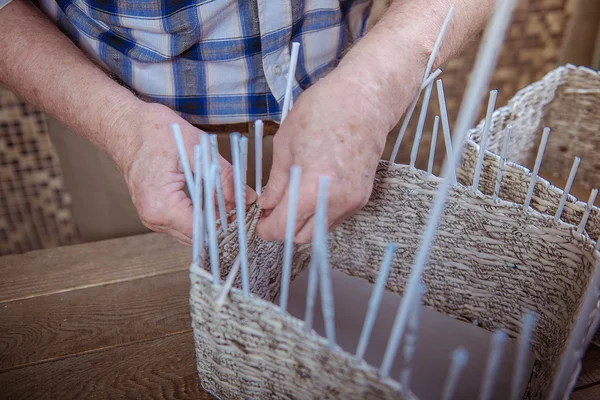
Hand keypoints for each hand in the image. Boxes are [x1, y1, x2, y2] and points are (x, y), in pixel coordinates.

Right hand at [108, 102, 256, 244]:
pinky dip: (203, 215)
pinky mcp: (156, 212)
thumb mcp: (197, 149)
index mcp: (161, 206)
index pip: (203, 231)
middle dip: (224, 224)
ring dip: (214, 220)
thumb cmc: (152, 131)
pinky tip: (217, 201)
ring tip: (234, 203)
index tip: (247, 213)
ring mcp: (153, 218)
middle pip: (199, 236)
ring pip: (193, 232)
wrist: (123, 124)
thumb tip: (246, 197)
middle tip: (245, 207)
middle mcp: (154, 219)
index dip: (228, 224)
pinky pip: (184, 222)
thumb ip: (224, 176)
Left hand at [256, 74, 391, 243]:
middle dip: (282, 227)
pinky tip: (311, 192)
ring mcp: (352, 201)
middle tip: (272, 209)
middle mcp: (335, 201)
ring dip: (302, 222)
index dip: (265, 229)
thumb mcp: (285, 144)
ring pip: (319, 230)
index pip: (282, 228)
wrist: (366, 99)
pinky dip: (319, 213)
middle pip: (301, 237)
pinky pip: (334, 218)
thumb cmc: (324, 111)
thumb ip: (276, 182)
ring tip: (291, 198)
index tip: (259, 223)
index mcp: (311, 188)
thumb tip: (267, 203)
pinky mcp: (362, 197)